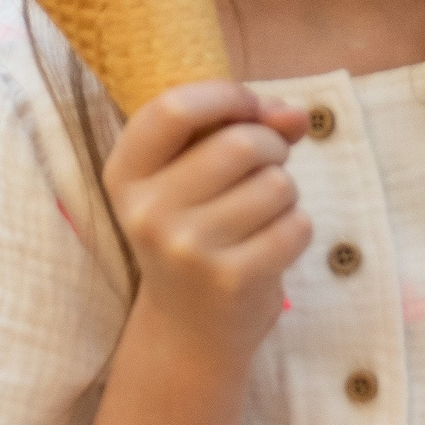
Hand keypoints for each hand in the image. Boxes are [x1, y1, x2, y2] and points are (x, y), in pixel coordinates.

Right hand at [104, 83, 312, 356]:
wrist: (189, 328)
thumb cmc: (200, 229)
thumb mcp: (199, 173)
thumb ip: (247, 126)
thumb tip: (294, 115)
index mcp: (127, 174)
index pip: (173, 108)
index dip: (227, 96)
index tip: (250, 107)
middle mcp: (146, 212)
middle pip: (242, 142)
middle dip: (272, 147)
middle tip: (264, 170)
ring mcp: (186, 249)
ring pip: (276, 183)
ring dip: (285, 192)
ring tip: (260, 215)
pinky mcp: (229, 280)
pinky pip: (296, 225)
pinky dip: (296, 229)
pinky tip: (268, 247)